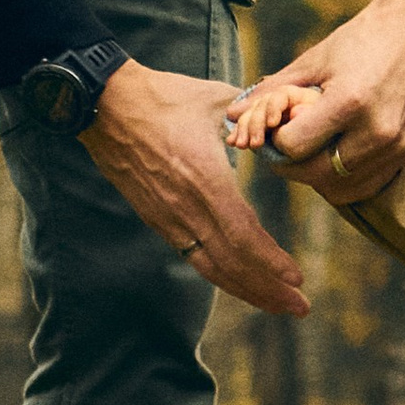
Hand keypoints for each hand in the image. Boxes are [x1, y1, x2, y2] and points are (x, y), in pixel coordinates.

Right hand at [82, 60, 306, 316]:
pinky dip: (222, 274)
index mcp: (204, 180)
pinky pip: (193, 256)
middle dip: (268, 290)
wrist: (104, 106)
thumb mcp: (217, 100)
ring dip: (246, 289)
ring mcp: (167, 218)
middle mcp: (185, 209)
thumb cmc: (163, 97)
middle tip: (300, 307)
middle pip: (230, 265)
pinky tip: (240, 280)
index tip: (298, 278)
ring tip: (277, 302)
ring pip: (210, 268)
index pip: (242, 236)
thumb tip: (291, 115)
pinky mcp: (156, 219)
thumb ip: (257, 114)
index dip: (271, 262)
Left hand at [245, 0, 404, 202]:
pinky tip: (336, 156)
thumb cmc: (365, 36)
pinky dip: (344, 179)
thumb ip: (274, 91)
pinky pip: (366, 184)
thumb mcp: (316, 59)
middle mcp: (376, 130)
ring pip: (339, 186)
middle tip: (286, 141)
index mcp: (349, 102)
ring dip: (316, 174)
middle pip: (314, 173)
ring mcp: (396, 145)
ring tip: (311, 148)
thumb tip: (232, 114)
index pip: (293, 145)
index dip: (276, 138)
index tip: (276, 123)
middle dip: (291, 161)